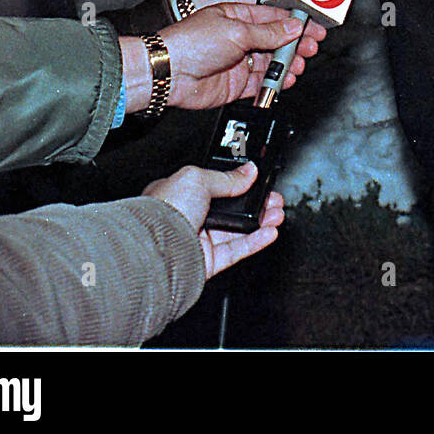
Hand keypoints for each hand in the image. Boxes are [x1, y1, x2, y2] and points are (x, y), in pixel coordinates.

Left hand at [143, 163, 284, 278]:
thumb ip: (227, 177)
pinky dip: (255, 242)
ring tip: (277, 214)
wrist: (155, 250)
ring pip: (236, 231)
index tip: (256, 179)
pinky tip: (269, 232)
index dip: (238, 182)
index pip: (215, 185)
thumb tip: (248, 171)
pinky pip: (236, 250)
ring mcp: (197, 241)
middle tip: (272, 198)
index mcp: (180, 193)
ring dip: (260, 221)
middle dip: (255, 203)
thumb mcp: (197, 179)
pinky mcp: (206, 262)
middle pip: (230, 209)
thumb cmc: (163, 213)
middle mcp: (188, 217)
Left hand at [159, 2, 325, 109]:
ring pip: (271, 63)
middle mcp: (238, 39)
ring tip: (298, 66)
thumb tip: (293, 27)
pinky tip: (284, 80)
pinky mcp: (236, 84)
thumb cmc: (191, 42)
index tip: (313, 28)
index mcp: (237, 17)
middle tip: (311, 48)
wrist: (170, 73)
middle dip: (295, 45)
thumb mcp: (237, 30)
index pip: (273, 18)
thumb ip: (269, 32)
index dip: (295, 23)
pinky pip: (261, 84)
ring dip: (287, 65)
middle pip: (276, 42)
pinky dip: (274, 83)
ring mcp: (238, 62)